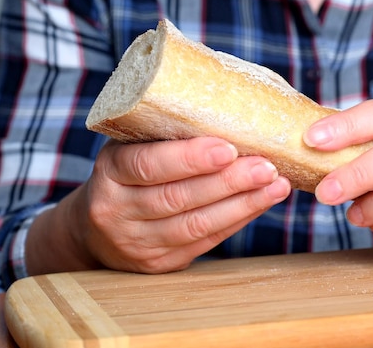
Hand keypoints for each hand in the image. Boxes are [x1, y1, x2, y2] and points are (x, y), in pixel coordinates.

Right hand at [62, 137, 290, 273]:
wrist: (96, 228)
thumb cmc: (129, 172)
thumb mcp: (132, 146)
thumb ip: (168, 133)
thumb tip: (232, 109)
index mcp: (110, 171)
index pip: (146, 165)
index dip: (189, 158)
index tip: (228, 148)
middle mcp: (117, 210)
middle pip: (178, 197)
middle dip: (228, 182)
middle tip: (267, 166)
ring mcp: (137, 241)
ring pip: (196, 224)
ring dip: (243, 204)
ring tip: (276, 185)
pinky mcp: (159, 263)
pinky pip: (206, 241)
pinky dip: (238, 220)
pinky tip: (262, 202)